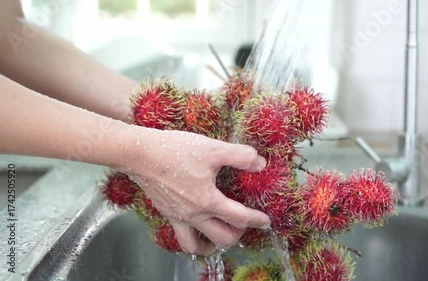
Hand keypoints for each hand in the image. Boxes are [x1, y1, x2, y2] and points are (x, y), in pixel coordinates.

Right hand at [115, 127, 269, 255]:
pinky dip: (192, 236)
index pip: (239, 217)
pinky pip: (181, 235)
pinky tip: (197, 222)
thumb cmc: (175, 150)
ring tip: (219, 234)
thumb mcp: (213, 149)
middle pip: (222, 238)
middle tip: (243, 224)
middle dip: (238, 234)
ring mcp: (178, 217)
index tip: (265, 221)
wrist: (139, 153)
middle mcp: (194, 215)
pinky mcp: (166, 212)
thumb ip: (240, 156)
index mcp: (208, 201)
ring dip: (211, 244)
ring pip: (196, 245)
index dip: (256, 220)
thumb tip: (260, 163)